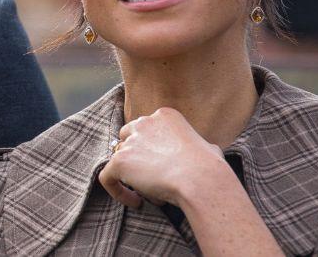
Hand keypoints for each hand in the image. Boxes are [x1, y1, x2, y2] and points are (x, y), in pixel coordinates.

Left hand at [98, 107, 226, 208]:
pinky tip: (135, 202)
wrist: (200, 179)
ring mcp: (130, 141)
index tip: (162, 167)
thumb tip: (210, 152)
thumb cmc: (210, 167)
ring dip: (132, 177)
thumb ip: (199, 146)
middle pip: (128, 138)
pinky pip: (107, 177)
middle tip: (151, 178)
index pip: (147, 129)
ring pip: (120, 159)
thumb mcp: (209, 148)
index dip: (151, 148)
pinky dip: (117, 190)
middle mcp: (145, 122)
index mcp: (165, 115)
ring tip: (151, 194)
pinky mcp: (119, 161)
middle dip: (136, 157)